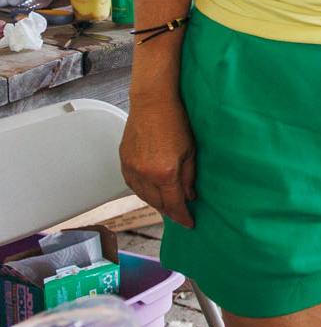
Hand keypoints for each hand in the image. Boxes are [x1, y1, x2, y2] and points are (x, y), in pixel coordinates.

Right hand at [120, 94, 196, 229]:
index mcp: (164, 173)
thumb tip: (189, 196)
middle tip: (180, 215)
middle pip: (157, 203)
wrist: (152, 102)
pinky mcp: (123, 161)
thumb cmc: (176, 121)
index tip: (189, 224)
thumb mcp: (191, 151)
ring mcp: (130, 168)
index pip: (173, 204)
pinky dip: (143, 191)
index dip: (182, 217)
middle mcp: (144, 174)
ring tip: (168, 205)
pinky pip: (132, 185)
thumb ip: (189, 177)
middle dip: (169, 211)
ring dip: (155, 202)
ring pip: (142, 196)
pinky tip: (151, 191)